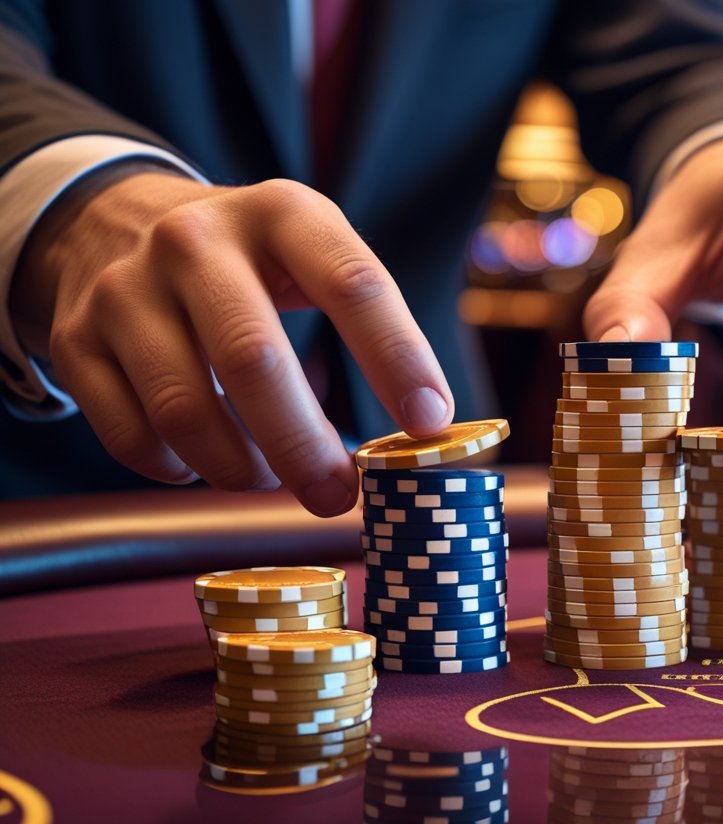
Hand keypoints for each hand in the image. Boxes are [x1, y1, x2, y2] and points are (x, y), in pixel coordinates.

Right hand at [12, 171, 453, 514]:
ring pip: (185, 412)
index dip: (398, 358)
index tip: (430, 425)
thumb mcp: (310, 257)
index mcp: (281, 213)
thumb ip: (368, 327)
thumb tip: (420, 437)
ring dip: (241, 469)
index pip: (353, 283)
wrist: (114, 223)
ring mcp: (126, 289)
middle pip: (254, 359)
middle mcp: (196, 240)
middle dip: (304, 446)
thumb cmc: (250, 264)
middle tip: (337, 495)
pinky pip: (134, 439)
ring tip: (270, 476)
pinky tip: (206, 459)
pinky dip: (181, 470)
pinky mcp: (76, 339)